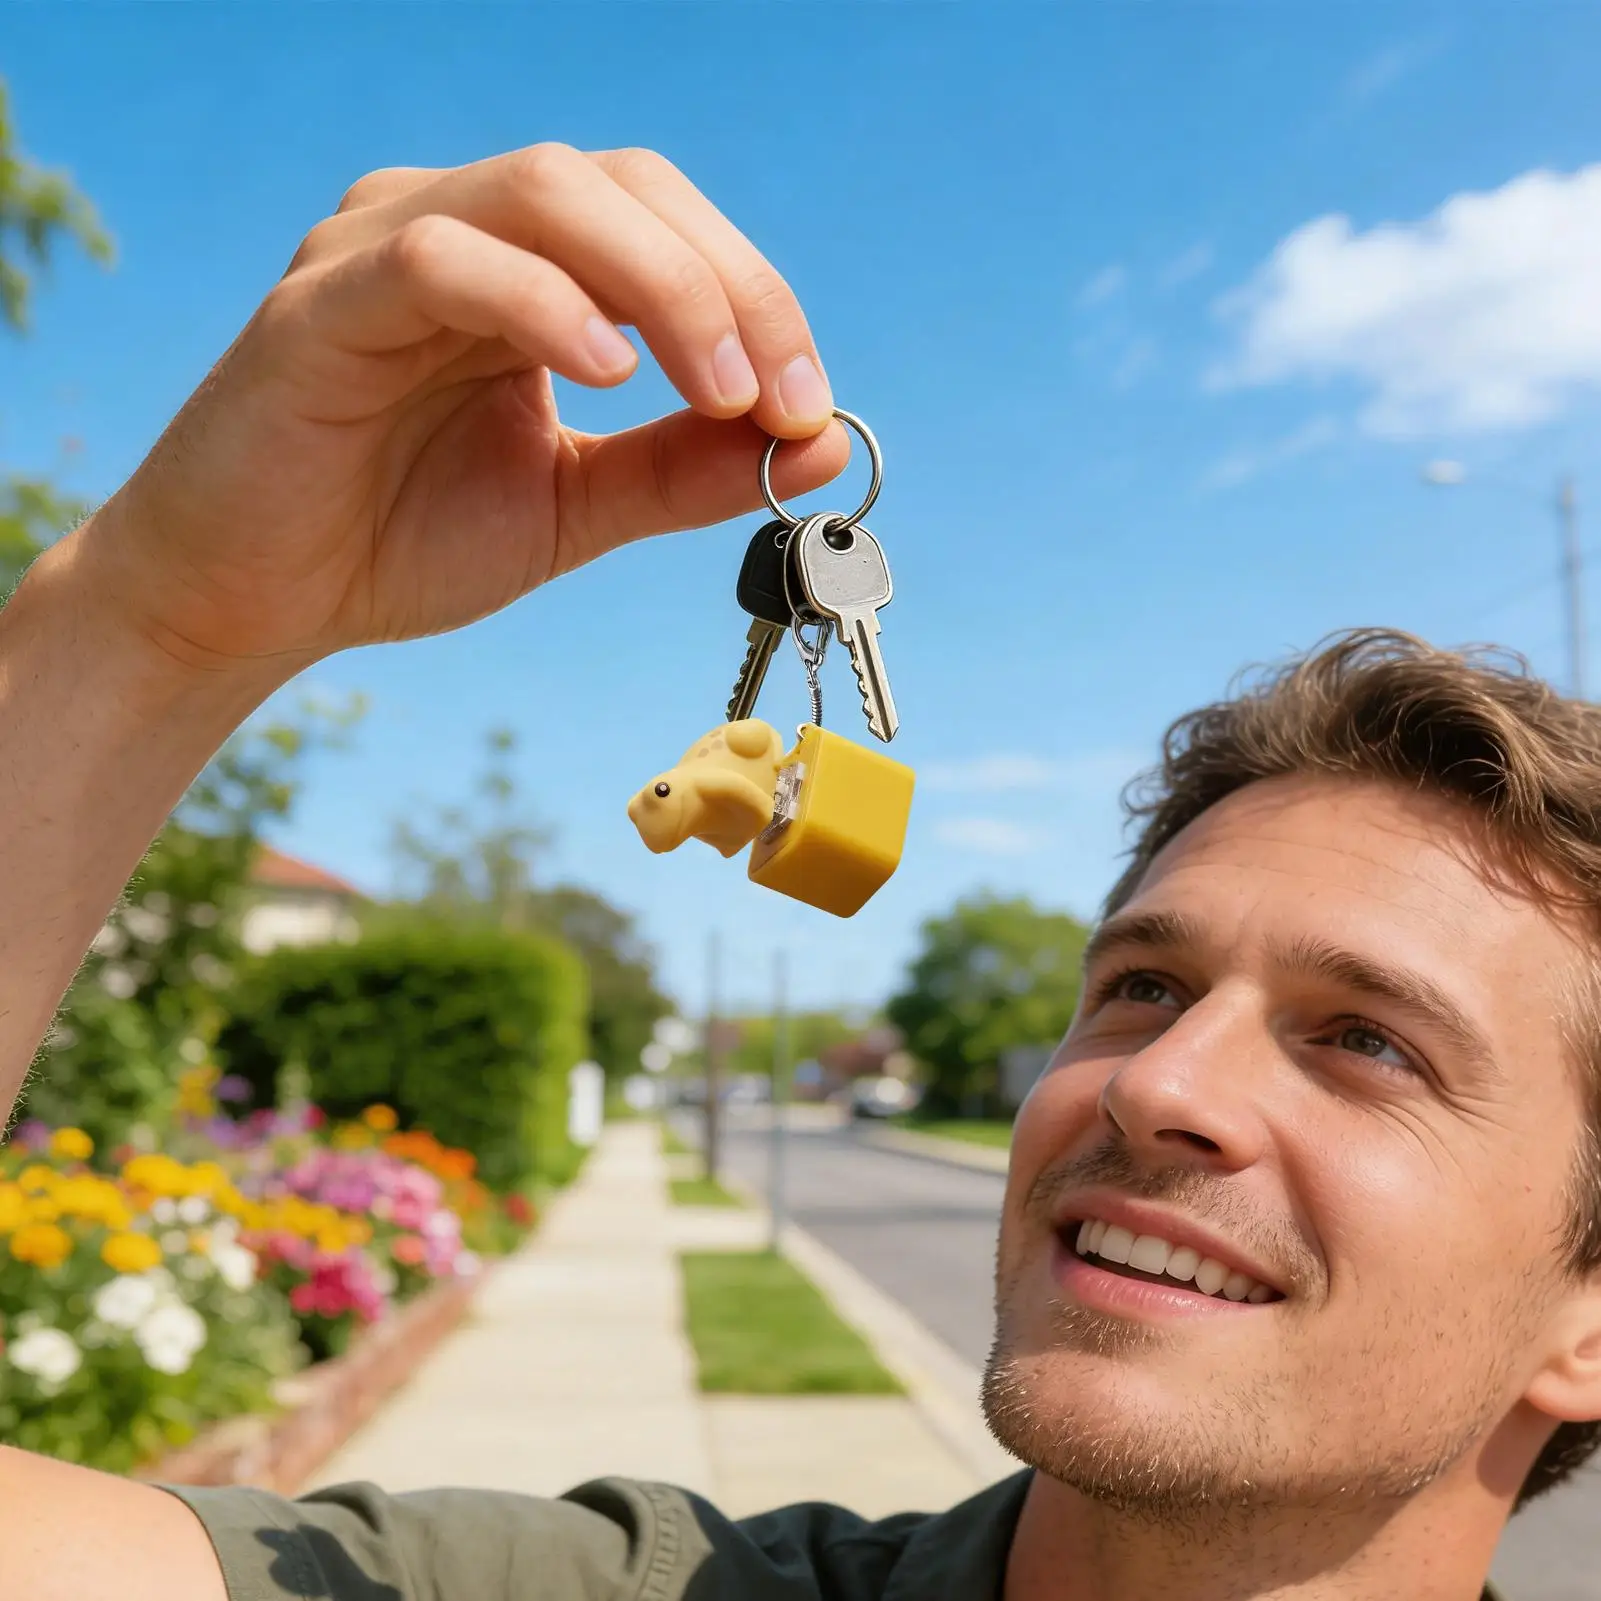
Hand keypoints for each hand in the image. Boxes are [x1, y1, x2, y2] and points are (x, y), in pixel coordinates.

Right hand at [74, 145, 849, 675]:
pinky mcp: (320, 303)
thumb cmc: (400, 539)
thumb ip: (686, 470)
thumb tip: (822, 445)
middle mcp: (461, 227)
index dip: (756, 298)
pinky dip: (539, 302)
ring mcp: (384, 250)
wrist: (254, 603)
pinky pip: (442, 257)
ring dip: (662, 284)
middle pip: (626, 183)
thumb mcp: (577, 507)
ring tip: (716, 390)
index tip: (806, 410)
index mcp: (527, 268)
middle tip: (777, 400)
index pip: (667, 224)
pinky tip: (603, 374)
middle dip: (730, 287)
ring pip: (546, 191)